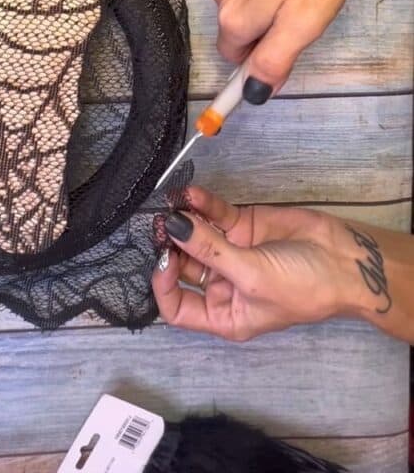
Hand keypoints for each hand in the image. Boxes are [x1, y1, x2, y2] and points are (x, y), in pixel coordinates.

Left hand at [152, 187, 367, 340]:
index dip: (164, 286)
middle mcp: (222, 284)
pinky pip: (214, 215)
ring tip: (172, 204)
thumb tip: (173, 227)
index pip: (178, 308)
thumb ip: (210, 250)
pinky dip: (200, 204)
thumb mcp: (253, 276)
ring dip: (182, 220)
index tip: (162, 259)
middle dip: (170, 246)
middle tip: (161, 225)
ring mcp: (230, 252)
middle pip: (182, 266)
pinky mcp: (241, 226)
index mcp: (224, 314)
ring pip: (195, 235)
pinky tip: (190, 194)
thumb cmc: (303, 287)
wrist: (345, 261)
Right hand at [210, 0, 360, 101]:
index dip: (257, 66)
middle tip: (305, 16)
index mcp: (233, 17)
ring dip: (270, 4)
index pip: (235, 59)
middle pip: (240, 30)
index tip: (281, 61)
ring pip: (247, 2)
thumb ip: (273, 61)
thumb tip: (253, 93)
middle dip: (268, 31)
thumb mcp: (302, 24)